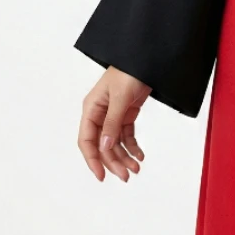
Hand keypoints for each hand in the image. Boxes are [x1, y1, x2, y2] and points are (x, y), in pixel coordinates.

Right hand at [77, 67, 151, 181]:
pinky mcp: (127, 113)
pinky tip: (140, 155)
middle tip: (127, 176)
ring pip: (115, 143)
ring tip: (136, 168)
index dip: (93, 159)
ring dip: (125, 156)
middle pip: (103, 145)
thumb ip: (113, 122)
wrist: (148, 58)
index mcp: (91, 108)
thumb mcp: (120, 97)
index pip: (87, 140)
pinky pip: (126, 135)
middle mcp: (100, 114)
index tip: (101, 175)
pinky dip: (133, 146)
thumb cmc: (130, 70)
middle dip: (114, 161)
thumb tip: (105, 147)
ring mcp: (113, 114)